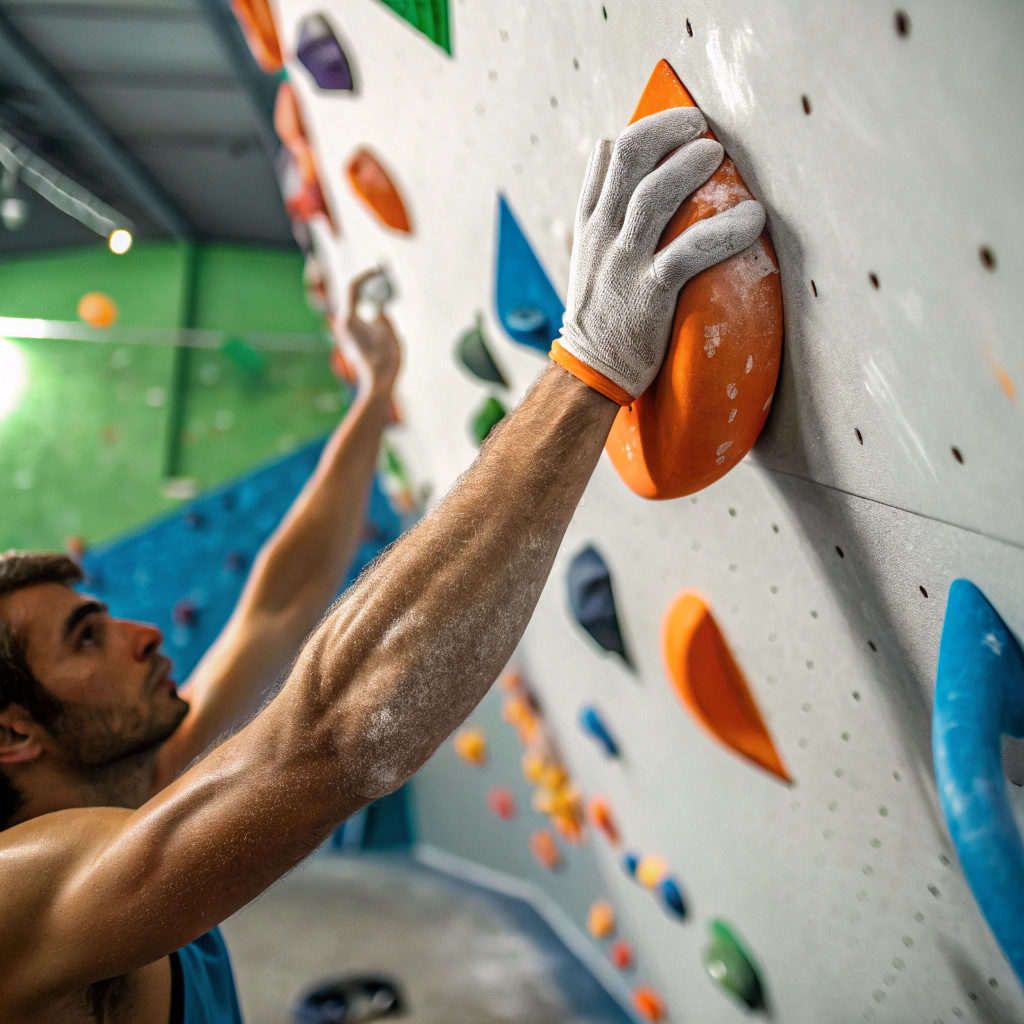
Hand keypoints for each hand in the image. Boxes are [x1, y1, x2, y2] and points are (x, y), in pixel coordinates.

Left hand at [331, 270, 401, 396]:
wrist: (378, 385)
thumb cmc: (385, 362)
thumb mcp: (390, 334)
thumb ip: (383, 317)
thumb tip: (379, 310)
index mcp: (349, 320)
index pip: (353, 288)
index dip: (365, 276)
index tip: (377, 271)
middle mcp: (344, 324)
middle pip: (352, 296)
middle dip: (367, 285)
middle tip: (382, 278)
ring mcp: (346, 331)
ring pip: (356, 306)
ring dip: (369, 297)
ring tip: (383, 294)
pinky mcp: (352, 338)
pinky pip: (360, 316)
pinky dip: (369, 309)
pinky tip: (381, 311)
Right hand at [551, 108, 765, 402]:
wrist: (591, 369)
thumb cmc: (599, 310)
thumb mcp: (586, 251)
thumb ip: (597, 204)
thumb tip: (603, 149)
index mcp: (590, 222)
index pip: (611, 154)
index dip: (650, 127)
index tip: (683, 121)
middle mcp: (603, 235)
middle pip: (631, 159)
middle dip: (669, 132)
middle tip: (702, 126)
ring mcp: (624, 263)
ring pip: (655, 196)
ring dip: (691, 168)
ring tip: (719, 155)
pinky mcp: (650, 294)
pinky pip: (688, 252)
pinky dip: (724, 231)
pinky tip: (753, 219)